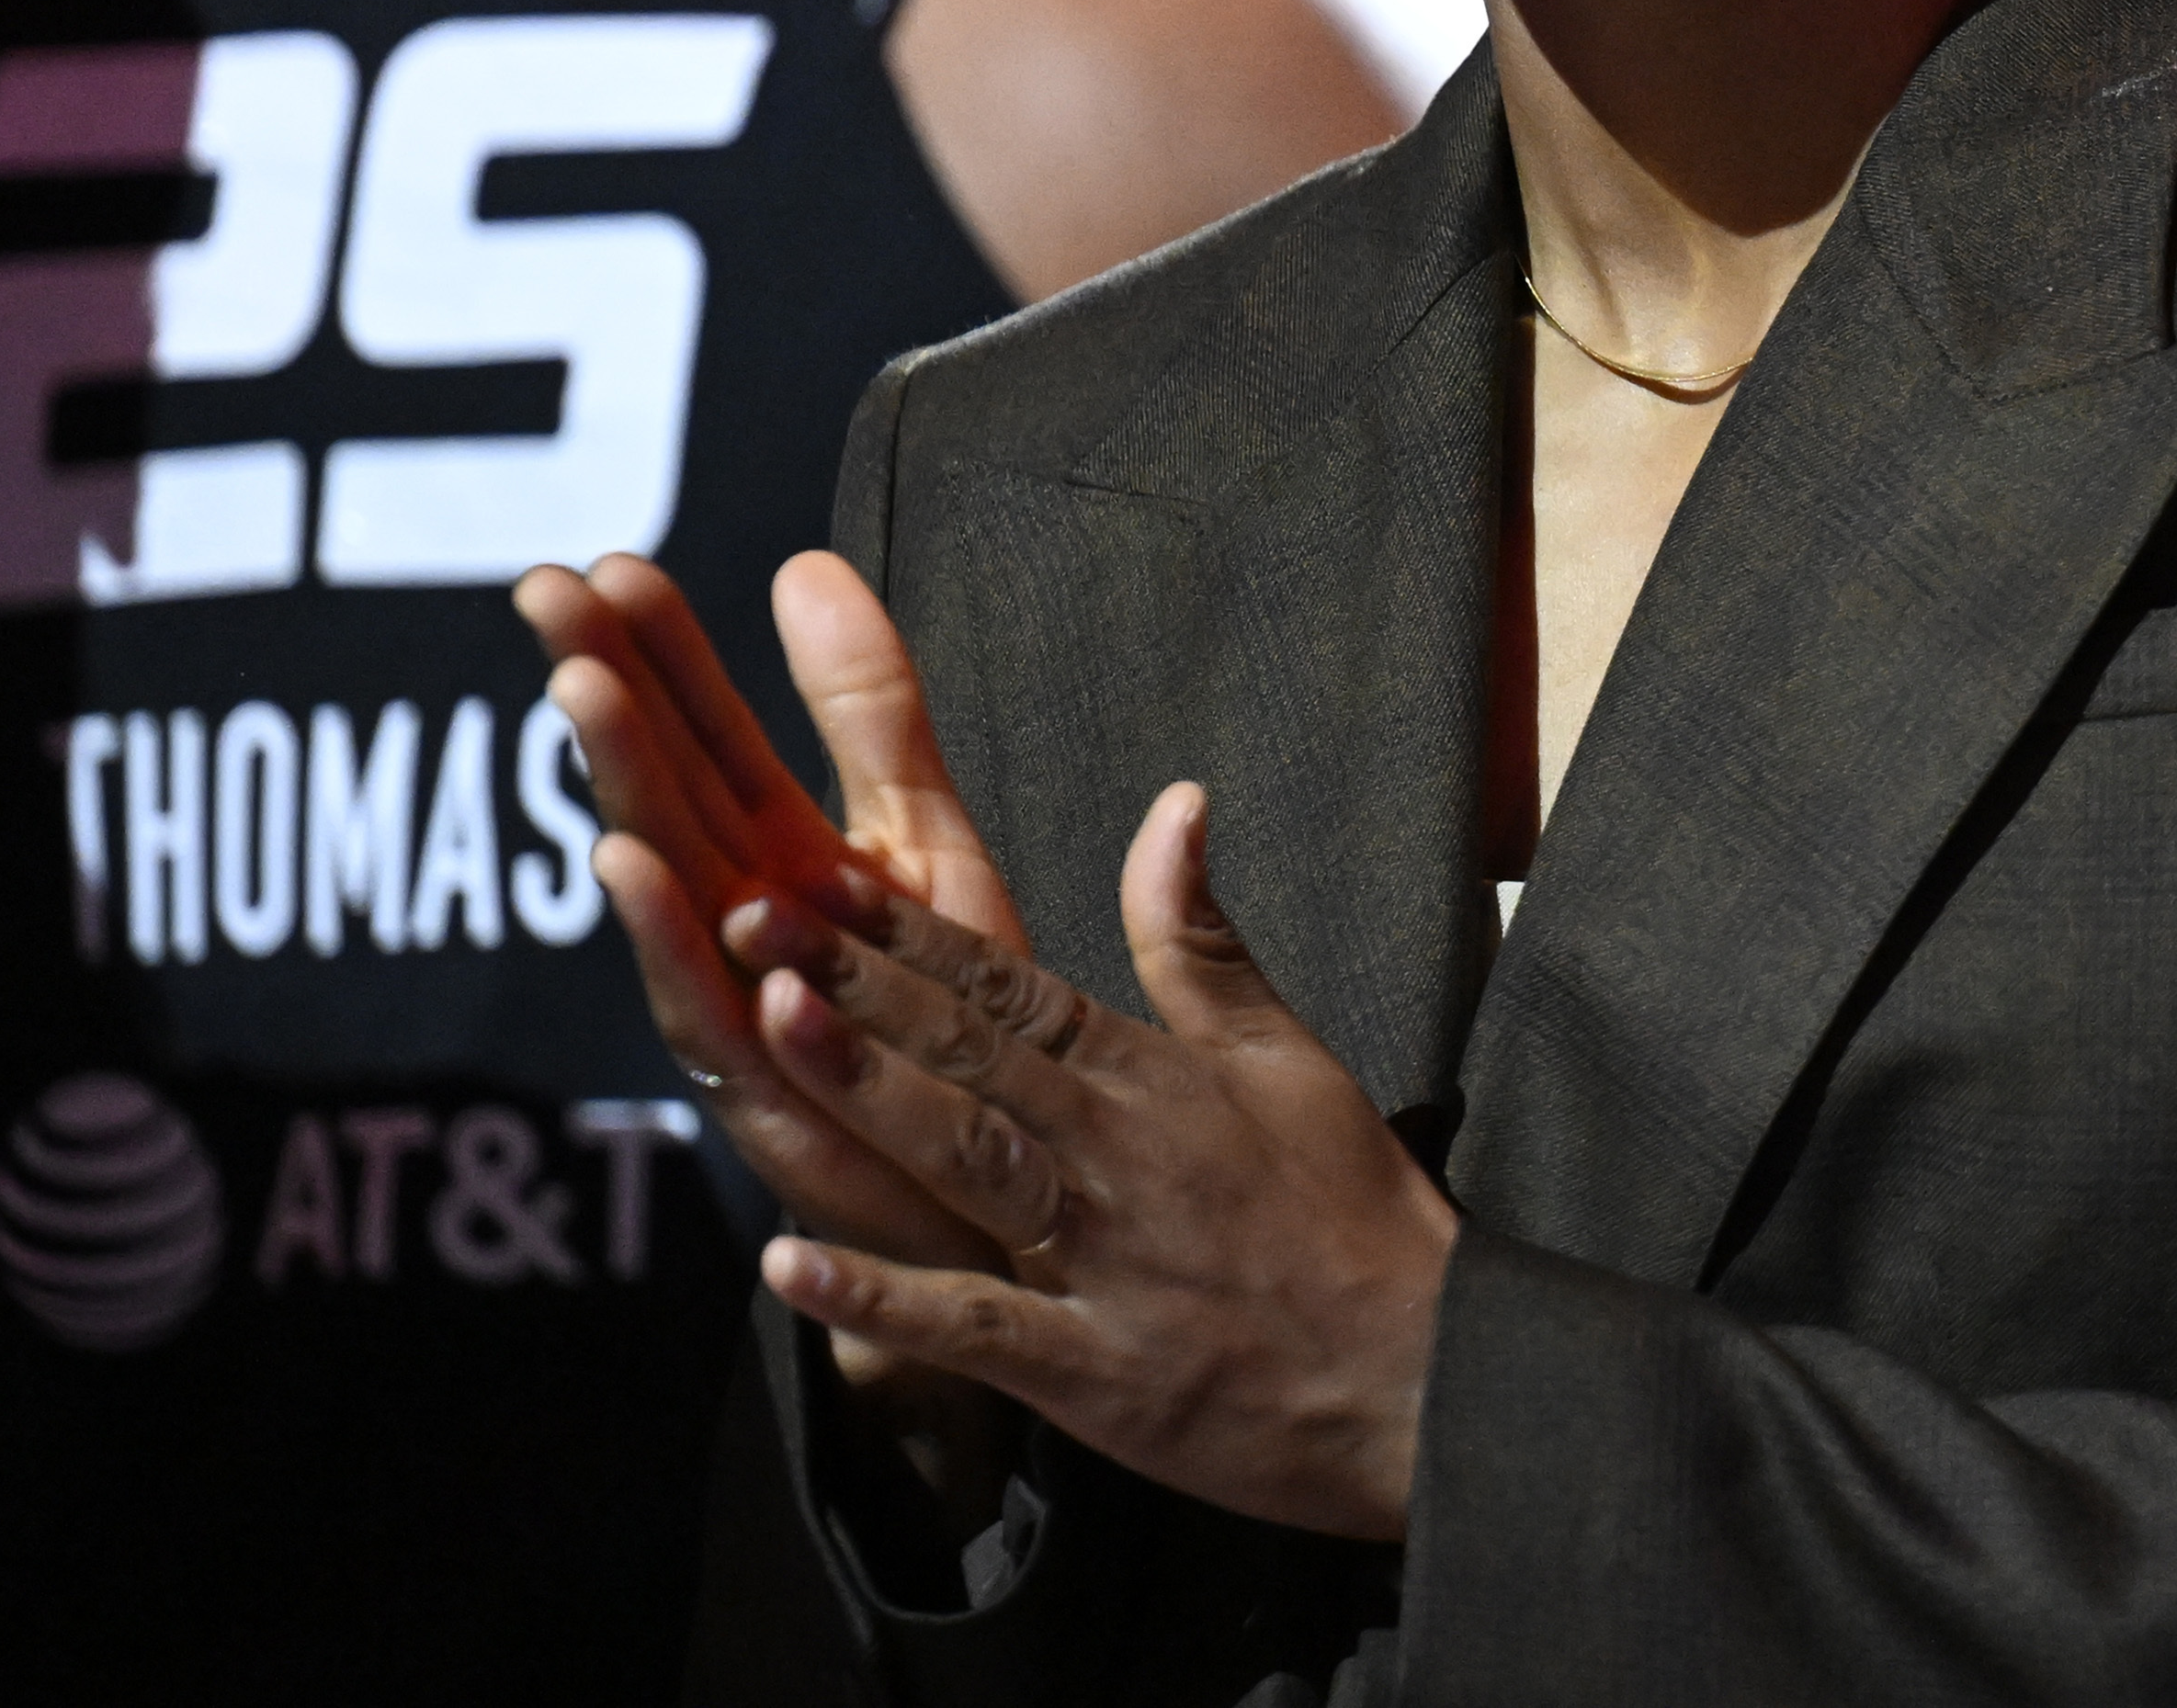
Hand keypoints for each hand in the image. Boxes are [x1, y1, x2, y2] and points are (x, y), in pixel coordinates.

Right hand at [513, 551, 1018, 1277]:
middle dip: (603, 690)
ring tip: (586, 696)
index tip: (602, 560)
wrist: (1006, 1187)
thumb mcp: (921, 836)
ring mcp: (740, 1009)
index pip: (702, 733)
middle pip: (659, 791)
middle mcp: (737, 926)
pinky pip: (709, 1015)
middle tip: (545, 592)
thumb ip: (867, 710)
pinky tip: (635, 873)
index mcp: (775, 855)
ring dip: (620, 793)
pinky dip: (671, 945)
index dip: (656, 647)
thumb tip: (805, 560)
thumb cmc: (952, 1017)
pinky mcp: (770, 1096)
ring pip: (665, 890)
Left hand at [737, 779, 1463, 1542]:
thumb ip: (1202, 938)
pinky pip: (977, 1328)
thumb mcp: (1285, 1054)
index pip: (1011, 984)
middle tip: (747, 914)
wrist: (1429, 1376)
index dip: (906, 931)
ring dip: (868, 1092)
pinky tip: (792, 1267)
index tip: (812, 873)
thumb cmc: (1354, 1211)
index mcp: (1154, 1075)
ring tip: (769, 1028)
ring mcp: (1103, 1261)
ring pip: (965, 1159)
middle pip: (968, 1053)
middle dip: (853, 983)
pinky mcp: (1095, 1372)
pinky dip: (885, 1299)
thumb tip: (1175, 801)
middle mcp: (1117, 1152)